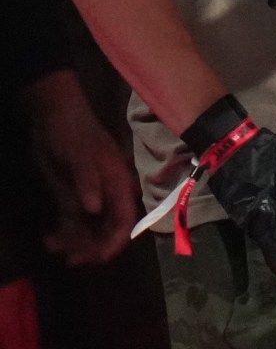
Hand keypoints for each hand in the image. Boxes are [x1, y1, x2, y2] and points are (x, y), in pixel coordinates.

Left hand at [21, 68, 137, 266]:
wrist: (52, 118)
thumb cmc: (70, 134)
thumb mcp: (78, 155)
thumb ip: (88, 180)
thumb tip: (96, 208)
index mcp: (117, 183)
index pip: (124, 218)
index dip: (116, 240)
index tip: (100, 258)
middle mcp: (107, 194)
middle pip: (108, 230)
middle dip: (92, 248)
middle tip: (71, 260)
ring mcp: (90, 197)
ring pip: (89, 230)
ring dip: (74, 244)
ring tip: (53, 247)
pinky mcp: (73, 198)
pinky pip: (72, 224)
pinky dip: (62, 235)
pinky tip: (48, 240)